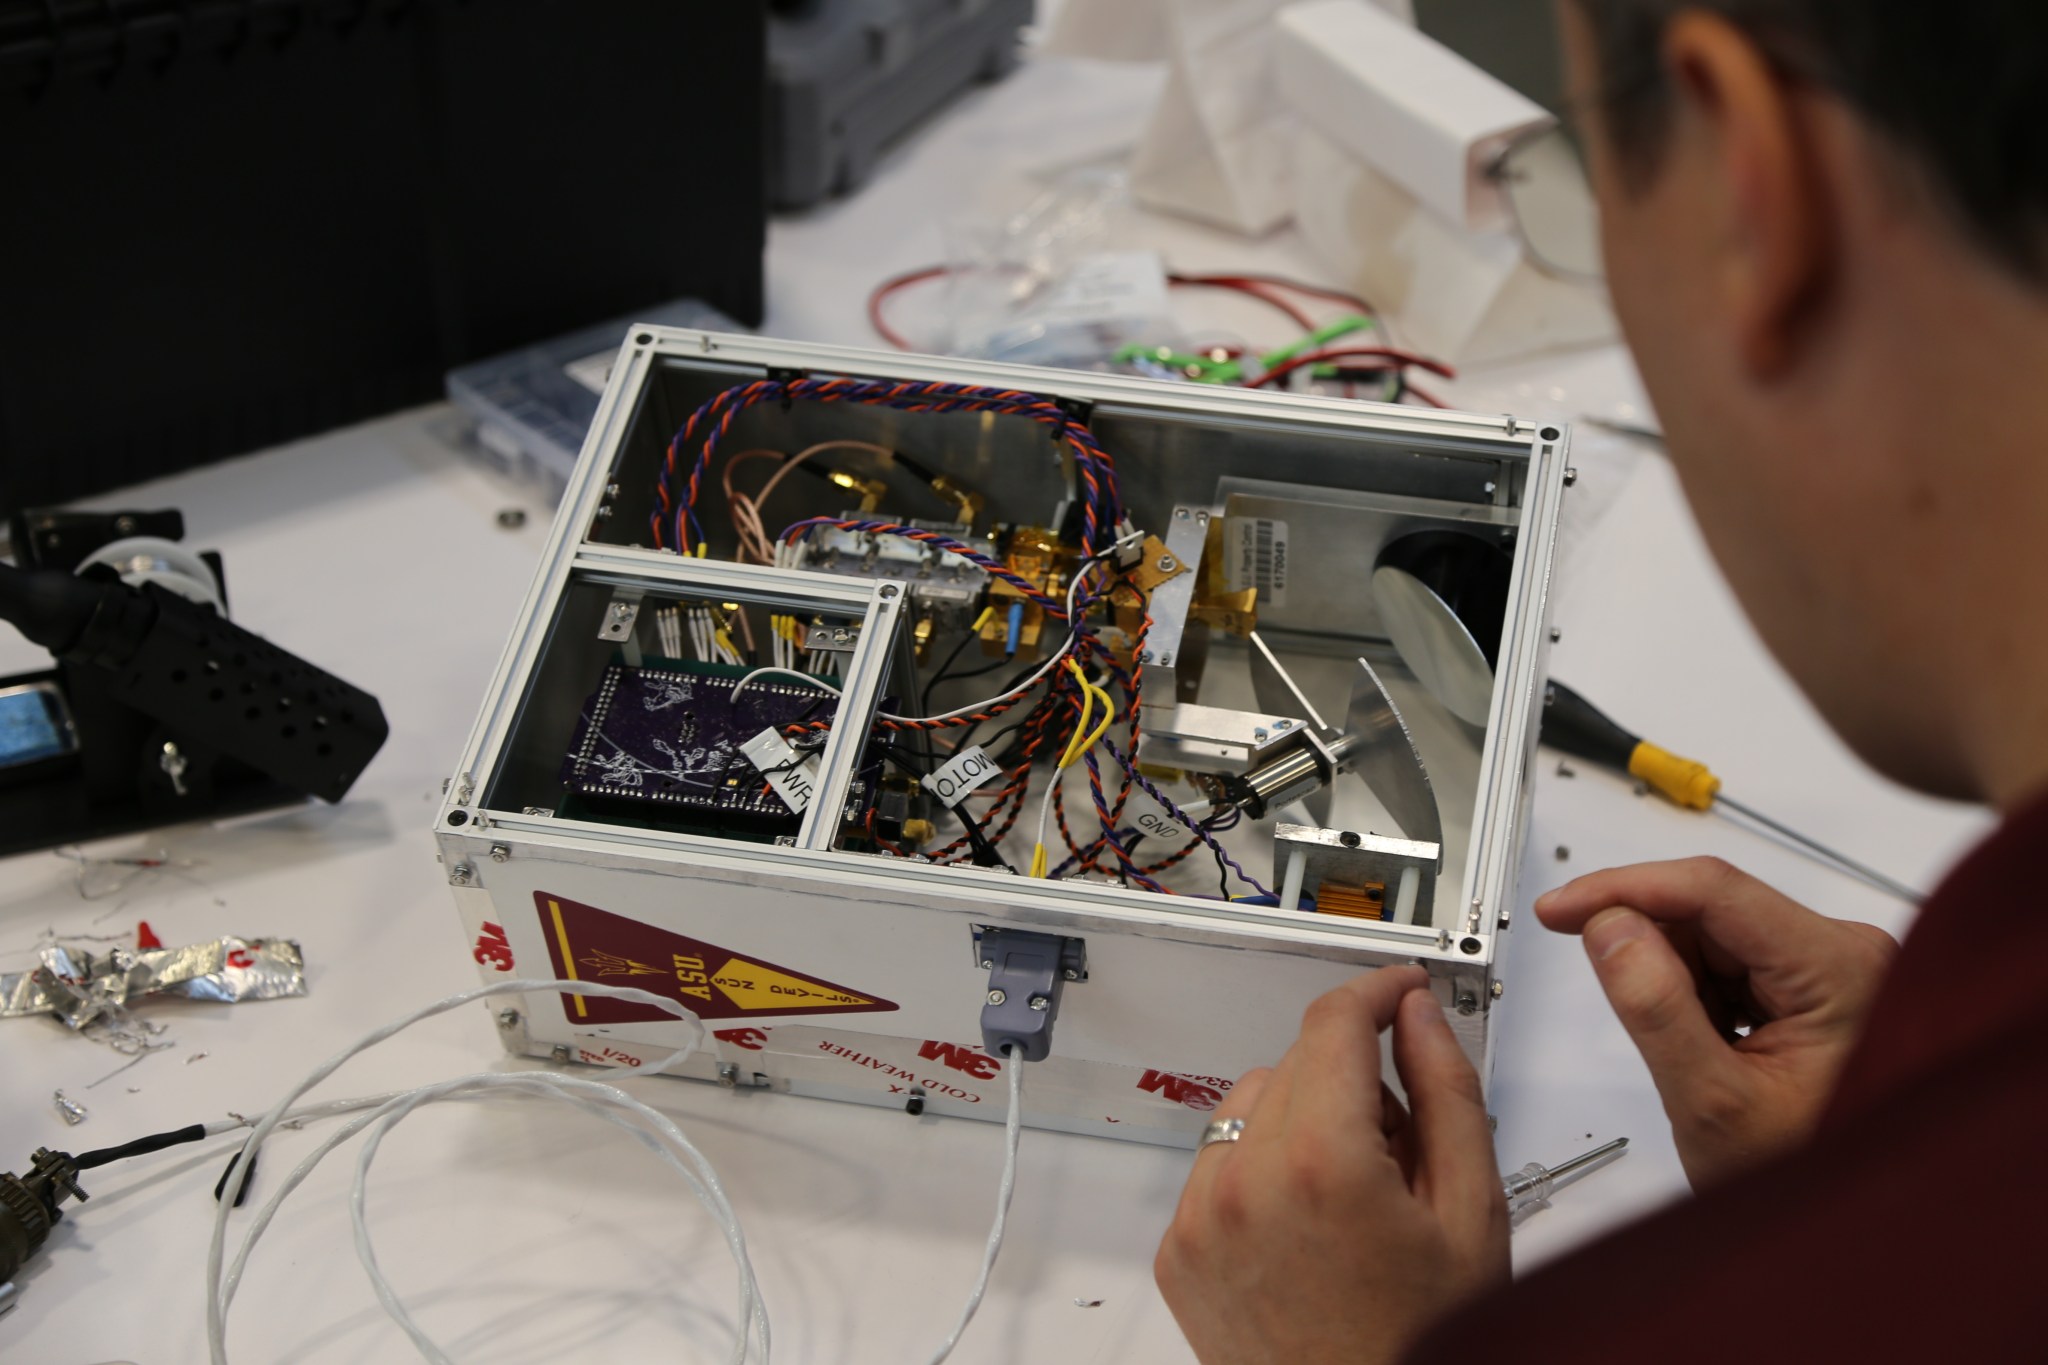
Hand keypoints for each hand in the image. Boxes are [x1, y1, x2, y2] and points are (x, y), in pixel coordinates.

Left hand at [1154, 967, 1507, 1364]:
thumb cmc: (1424, 1343)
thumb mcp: (1472, 1212)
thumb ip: (1446, 1092)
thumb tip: (1418, 1016)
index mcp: (1322, 1165)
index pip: (1336, 1023)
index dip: (1377, 991)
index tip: (1400, 990)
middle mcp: (1244, 1184)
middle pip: (1297, 1061)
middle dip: (1354, 1076)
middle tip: (1404, 1144)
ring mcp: (1200, 1219)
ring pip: (1252, 1106)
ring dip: (1303, 1119)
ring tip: (1356, 1197)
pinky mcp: (1177, 1251)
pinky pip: (1217, 1164)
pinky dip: (1261, 1170)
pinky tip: (1312, 1225)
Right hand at [1536, 857, 1897, 1187]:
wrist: (1847, 1219)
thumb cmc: (1806, 1175)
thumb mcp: (1712, 1103)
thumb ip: (1656, 1010)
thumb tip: (1609, 928)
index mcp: (1838, 969)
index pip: (1714, 890)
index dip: (1623, 889)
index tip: (1561, 909)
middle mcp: (1843, 952)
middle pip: (1710, 910)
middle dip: (1651, 952)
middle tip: (1631, 1015)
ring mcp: (1826, 965)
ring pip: (1711, 934)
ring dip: (1673, 981)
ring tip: (1693, 1053)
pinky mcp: (1806, 982)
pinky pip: (1726, 961)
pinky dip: (1693, 995)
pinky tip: (1706, 1044)